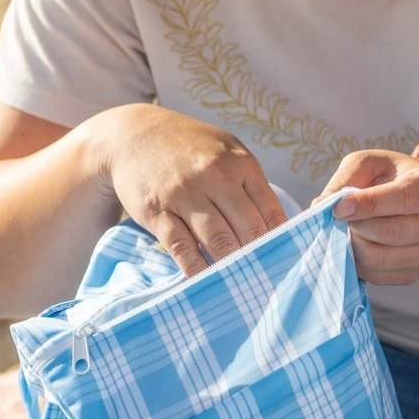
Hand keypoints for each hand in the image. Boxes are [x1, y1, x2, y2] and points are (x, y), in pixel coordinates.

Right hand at [93, 105, 286, 275]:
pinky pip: (181, 246)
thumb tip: (275, 227)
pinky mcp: (157, 210)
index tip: (284, 261)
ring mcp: (185, 194)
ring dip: (231, 266)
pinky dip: (195, 267)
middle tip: (266, 280)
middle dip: (259, 257)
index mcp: (241, 164)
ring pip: (218, 239)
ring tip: (241, 285)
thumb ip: (250, 185)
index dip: (280, 240)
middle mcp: (216, 176)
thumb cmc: (190, 148)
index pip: (271, 210)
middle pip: (248, 228)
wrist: (134, 134)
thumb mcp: (227, 152)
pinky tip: (205, 280)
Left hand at [317, 150, 418, 284]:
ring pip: (385, 259)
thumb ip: (346, 179)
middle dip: (358, 227)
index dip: (371, 204)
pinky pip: (381, 276)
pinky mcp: (415, 272)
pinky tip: (353, 246)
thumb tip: (322, 205)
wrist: (406, 197)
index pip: (407, 198)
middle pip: (396, 233)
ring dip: (355, 247)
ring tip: (345, 231)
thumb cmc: (386, 175)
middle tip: (337, 219)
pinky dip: (358, 264)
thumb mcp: (367, 163)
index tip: (338, 208)